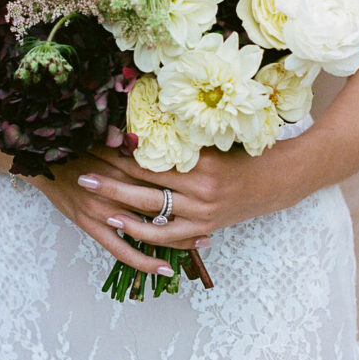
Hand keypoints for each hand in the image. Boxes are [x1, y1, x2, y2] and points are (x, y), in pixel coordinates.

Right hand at [27, 150, 208, 277]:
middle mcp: (118, 188)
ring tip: (202, 244)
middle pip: (164, 205)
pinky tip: (165, 269)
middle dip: (192, 215)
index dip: (191, 185)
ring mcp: (104, 211)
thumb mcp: (105, 137)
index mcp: (124, 164)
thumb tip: (154, 135)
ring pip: (149, 230)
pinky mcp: (92, 227)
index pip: (166, 178)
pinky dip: (144, 261)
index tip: (216, 188)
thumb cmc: (76, 145)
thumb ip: (130, 142)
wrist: (41, 160)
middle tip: (217, 221)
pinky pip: (122, 251)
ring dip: (178, 240)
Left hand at [84, 140, 299, 248]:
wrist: (278, 181)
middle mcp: (200, 189)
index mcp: (200, 161)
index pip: (151, 157)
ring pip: (151, 211)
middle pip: (144, 184)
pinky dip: (142, 232)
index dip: (121, 151)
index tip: (96, 143)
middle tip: (80, 170)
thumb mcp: (214, 140)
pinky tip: (120, 225)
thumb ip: (183, 138)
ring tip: (93, 197)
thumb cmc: (244, 154)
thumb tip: (144, 124)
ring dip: (118, 205)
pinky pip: (167, 235)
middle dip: (109, 177)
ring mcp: (202, 212)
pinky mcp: (205, 228)